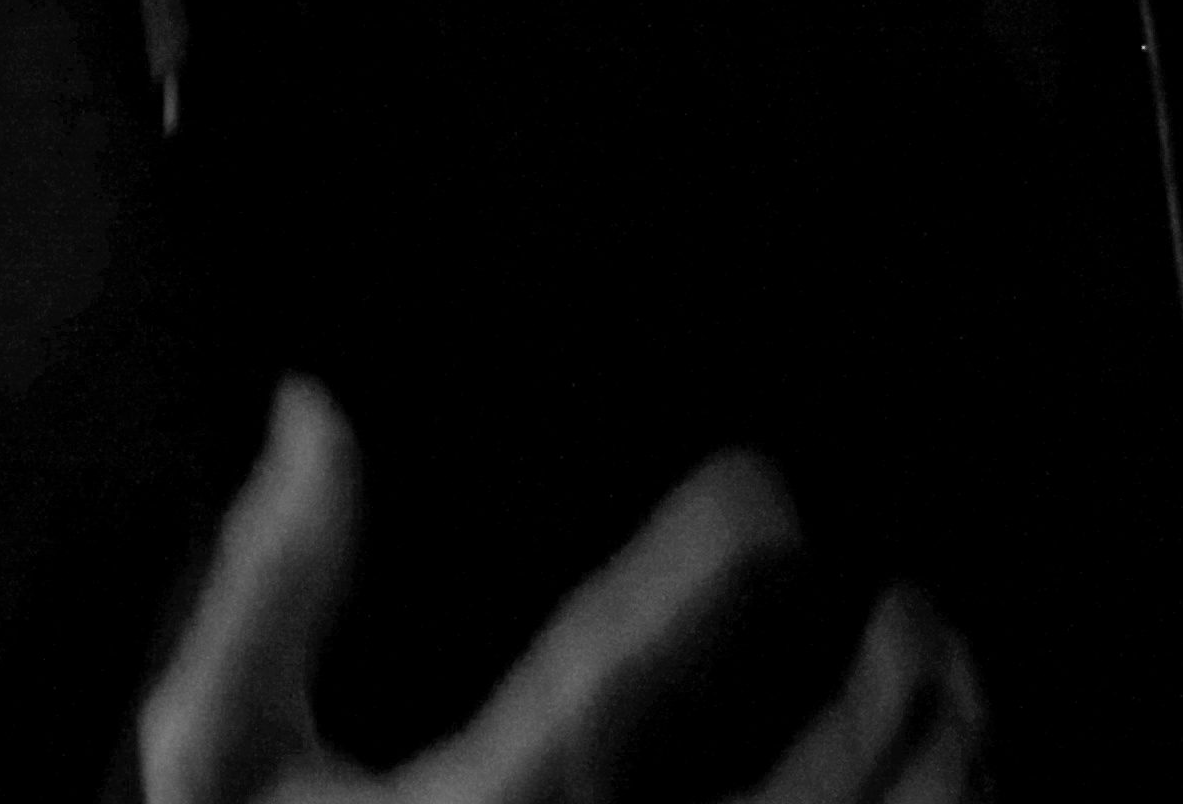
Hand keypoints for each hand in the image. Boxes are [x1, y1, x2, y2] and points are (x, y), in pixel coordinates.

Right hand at [142, 383, 986, 803]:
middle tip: (922, 613)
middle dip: (872, 704)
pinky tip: (948, 786)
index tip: (767, 489)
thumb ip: (271, 587)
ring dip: (920, 783)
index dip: (687, 582)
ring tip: (961, 693)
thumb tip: (315, 416)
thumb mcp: (221, 747)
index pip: (599, 682)